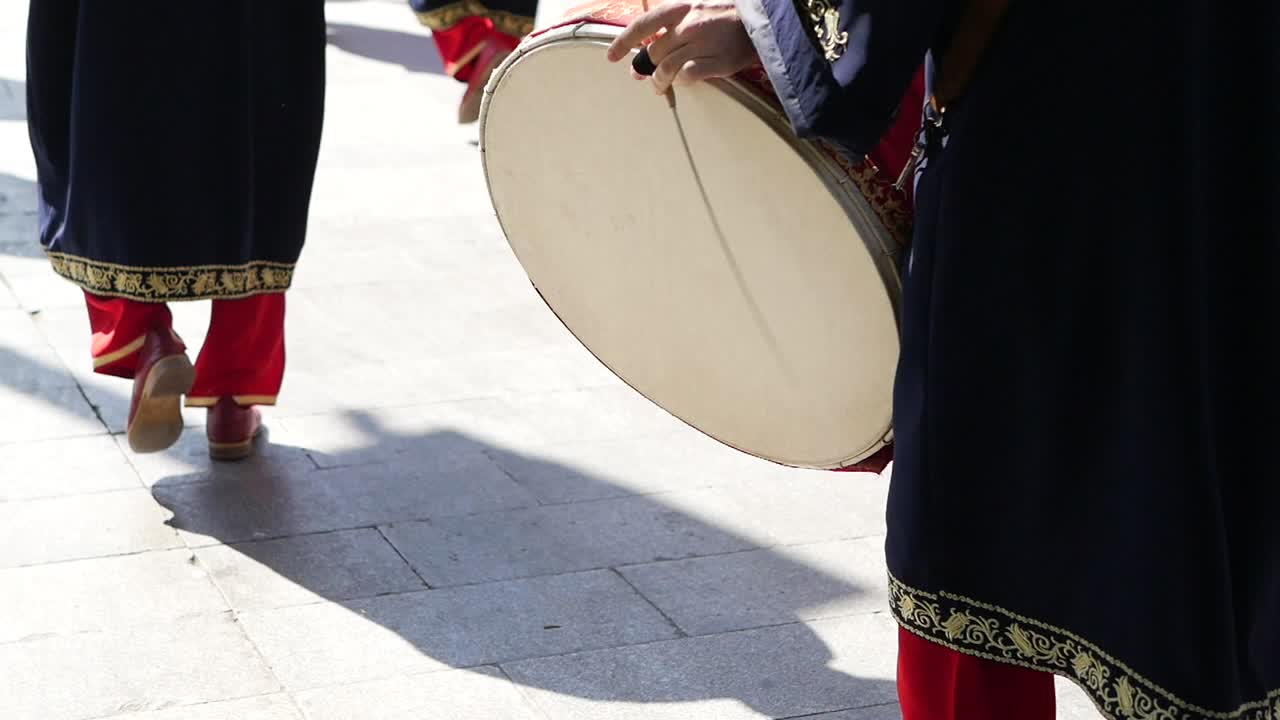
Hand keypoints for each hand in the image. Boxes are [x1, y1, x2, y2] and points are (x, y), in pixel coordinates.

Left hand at [605, 0, 758, 94]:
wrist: (761, 20)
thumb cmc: (727, 15)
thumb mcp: (696, 7)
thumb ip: (672, 23)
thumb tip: (648, 46)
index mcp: (680, 7)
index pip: (643, 25)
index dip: (624, 42)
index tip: (613, 55)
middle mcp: (688, 24)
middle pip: (653, 52)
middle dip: (643, 68)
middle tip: (642, 77)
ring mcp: (702, 43)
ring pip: (666, 68)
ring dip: (659, 81)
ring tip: (660, 85)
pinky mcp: (716, 61)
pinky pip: (687, 76)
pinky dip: (680, 81)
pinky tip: (683, 81)